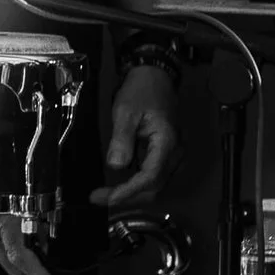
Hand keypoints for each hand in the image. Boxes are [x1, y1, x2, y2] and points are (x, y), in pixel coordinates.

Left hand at [89, 64, 178, 212]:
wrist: (155, 76)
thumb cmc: (142, 90)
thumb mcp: (125, 112)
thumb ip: (121, 140)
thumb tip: (117, 165)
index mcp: (167, 142)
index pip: (150, 177)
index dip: (129, 191)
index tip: (109, 198)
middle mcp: (174, 152)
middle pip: (154, 186)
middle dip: (127, 196)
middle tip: (100, 198)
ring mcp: (171, 154)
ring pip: (155, 184)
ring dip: (132, 193)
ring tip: (105, 194)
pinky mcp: (165, 153)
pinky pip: (153, 175)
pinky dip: (136, 184)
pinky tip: (119, 185)